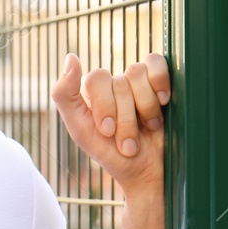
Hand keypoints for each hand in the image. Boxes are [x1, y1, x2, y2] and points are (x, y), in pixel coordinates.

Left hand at [51, 52, 170, 193]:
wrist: (147, 173)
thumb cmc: (112, 154)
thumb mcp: (80, 130)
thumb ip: (65, 94)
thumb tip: (71, 56)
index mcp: (91, 93)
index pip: (97, 78)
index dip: (106, 105)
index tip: (108, 132)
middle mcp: (113, 85)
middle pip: (118, 81)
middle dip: (125, 117)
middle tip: (128, 141)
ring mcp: (137, 83)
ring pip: (137, 73)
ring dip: (145, 108)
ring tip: (148, 128)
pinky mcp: (160, 83)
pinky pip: (157, 63)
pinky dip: (159, 82)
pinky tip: (162, 102)